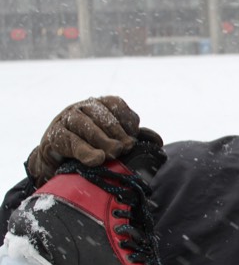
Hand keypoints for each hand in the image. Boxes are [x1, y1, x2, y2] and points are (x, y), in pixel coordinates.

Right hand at [26, 96, 140, 186]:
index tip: (133, 139)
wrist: (59, 159)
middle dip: (117, 133)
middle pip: (103, 116)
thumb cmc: (91, 145)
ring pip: (86, 126)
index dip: (128, 121)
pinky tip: (97, 159)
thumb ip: (133, 137)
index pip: (116, 105)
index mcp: (100, 104)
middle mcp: (83, 107)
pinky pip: (71, 141)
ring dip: (103, 140)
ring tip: (114, 154)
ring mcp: (66, 119)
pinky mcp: (55, 135)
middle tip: (127, 148)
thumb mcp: (114, 139)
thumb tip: (158, 141)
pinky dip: (86, 151)